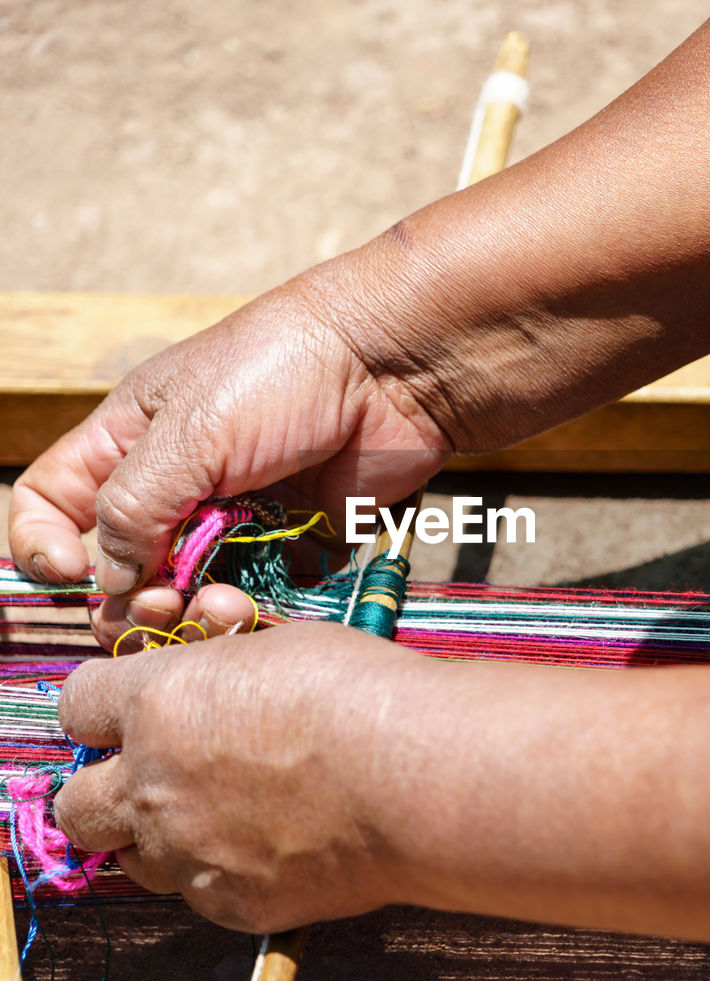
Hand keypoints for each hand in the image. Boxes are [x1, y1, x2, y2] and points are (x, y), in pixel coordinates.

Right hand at [9, 252, 448, 647]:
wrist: (395, 366)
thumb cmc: (282, 371)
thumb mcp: (188, 431)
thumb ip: (131, 509)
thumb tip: (108, 579)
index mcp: (129, 441)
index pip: (51, 503)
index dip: (42, 545)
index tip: (71, 575)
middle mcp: (175, 485)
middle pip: (120, 569)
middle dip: (131, 600)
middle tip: (164, 604)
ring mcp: (234, 517)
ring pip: (189, 595)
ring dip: (196, 614)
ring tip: (228, 602)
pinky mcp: (292, 543)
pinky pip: (257, 597)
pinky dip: (255, 610)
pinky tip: (265, 603)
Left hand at [53, 621, 432, 931]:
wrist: (419, 777)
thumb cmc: (360, 694)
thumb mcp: (277, 649)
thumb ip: (220, 672)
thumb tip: (212, 680)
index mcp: (158, 702)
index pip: (76, 705)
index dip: (100, 708)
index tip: (124, 712)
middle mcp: (153, 783)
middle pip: (74, 804)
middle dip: (103, 789)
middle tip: (148, 778)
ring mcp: (187, 852)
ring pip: (128, 861)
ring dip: (155, 838)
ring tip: (212, 816)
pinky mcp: (229, 904)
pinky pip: (196, 893)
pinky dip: (218, 873)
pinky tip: (268, 846)